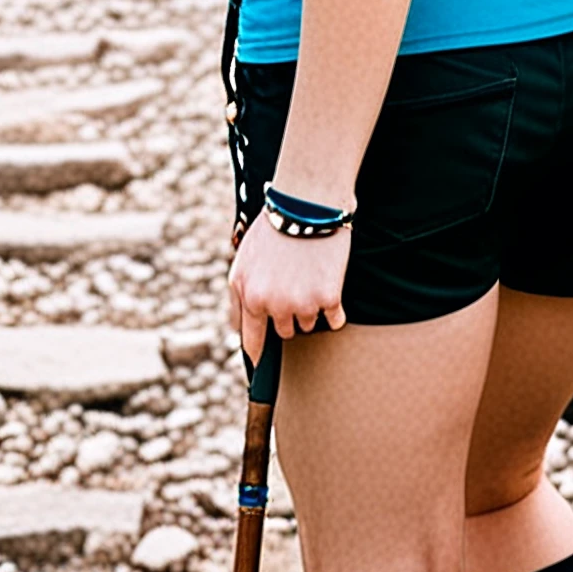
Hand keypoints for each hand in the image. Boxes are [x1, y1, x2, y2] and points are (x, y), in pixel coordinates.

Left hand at [228, 213, 349, 362]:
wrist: (306, 201)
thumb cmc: (273, 229)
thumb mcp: (241, 261)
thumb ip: (237, 299)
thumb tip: (238, 332)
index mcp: (249, 296)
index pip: (252, 342)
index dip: (259, 356)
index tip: (264, 369)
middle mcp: (273, 305)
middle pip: (285, 332)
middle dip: (288, 314)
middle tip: (294, 283)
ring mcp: (302, 303)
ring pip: (309, 325)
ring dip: (311, 307)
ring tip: (309, 274)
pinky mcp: (328, 297)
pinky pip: (334, 320)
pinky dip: (335, 309)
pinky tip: (329, 283)